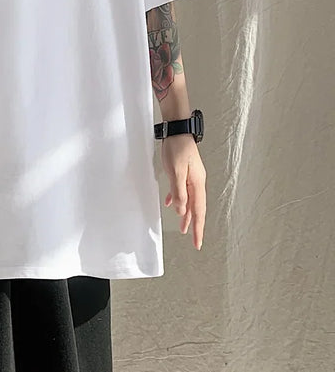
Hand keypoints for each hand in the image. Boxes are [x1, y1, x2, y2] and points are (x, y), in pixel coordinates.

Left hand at [160, 134, 205, 249]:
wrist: (176, 129)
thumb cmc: (177, 148)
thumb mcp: (176, 171)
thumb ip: (179, 192)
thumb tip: (182, 211)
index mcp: (197, 183)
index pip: (199, 211)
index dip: (198, 228)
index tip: (198, 243)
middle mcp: (197, 182)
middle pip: (196, 208)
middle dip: (195, 225)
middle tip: (194, 241)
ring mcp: (191, 176)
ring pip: (189, 200)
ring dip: (186, 214)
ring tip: (183, 227)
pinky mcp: (184, 170)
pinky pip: (183, 190)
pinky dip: (178, 199)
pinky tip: (172, 204)